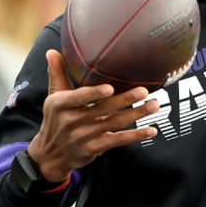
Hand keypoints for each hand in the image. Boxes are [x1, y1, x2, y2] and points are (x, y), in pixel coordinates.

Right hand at [27, 49, 158, 181]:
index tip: (110, 87)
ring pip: (114, 123)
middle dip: (125, 99)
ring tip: (154, 105)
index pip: (79, 97)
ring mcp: (83, 137)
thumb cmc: (56, 118)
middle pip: (102, 109)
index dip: (94, 93)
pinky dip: (135, 136)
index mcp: (61, 105)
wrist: (52, 155)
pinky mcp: (94, 148)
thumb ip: (57, 73)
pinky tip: (151, 130)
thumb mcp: (53, 97)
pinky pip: (117, 141)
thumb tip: (52, 51)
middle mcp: (71, 121)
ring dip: (136, 114)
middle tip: (144, 91)